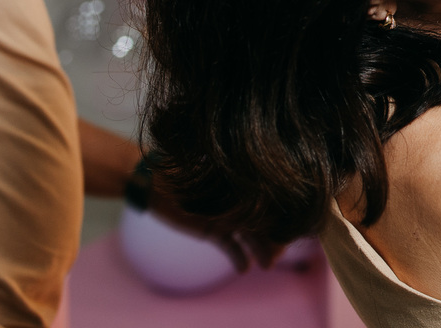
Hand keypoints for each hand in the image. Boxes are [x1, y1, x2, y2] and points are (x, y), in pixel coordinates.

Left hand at [149, 177, 283, 271]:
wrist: (153, 183)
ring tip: (266, 265)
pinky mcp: (214, 230)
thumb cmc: (184, 172)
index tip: (287, 230)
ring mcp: (229, 216)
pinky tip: (243, 268)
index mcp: (244, 183)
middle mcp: (240, 200)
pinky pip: (230, 245)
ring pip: (250, 235)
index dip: (280, 216)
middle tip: (275, 255)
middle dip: (273, 238)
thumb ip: (235, 183)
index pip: (270, 202)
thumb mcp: (210, 176)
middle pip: (264, 220)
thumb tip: (261, 191)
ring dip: (260, 250)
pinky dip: (238, 256)